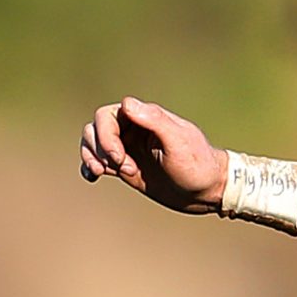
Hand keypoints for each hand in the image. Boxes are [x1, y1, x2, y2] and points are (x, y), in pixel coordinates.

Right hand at [78, 96, 225, 212]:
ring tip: (105, 173)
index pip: (107, 116)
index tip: (121, 158)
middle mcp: (133, 129)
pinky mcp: (127, 166)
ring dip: (92, 156)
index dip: (106, 135)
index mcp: (144, 118)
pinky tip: (93, 177)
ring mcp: (129, 148)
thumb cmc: (198, 165)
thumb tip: (126, 103)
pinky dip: (89, 166)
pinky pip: (99, 161)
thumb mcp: (180, 142)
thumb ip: (155, 121)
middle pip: (95, 128)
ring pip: (93, 142)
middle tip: (124, 168)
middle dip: (100, 148)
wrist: (208, 192)